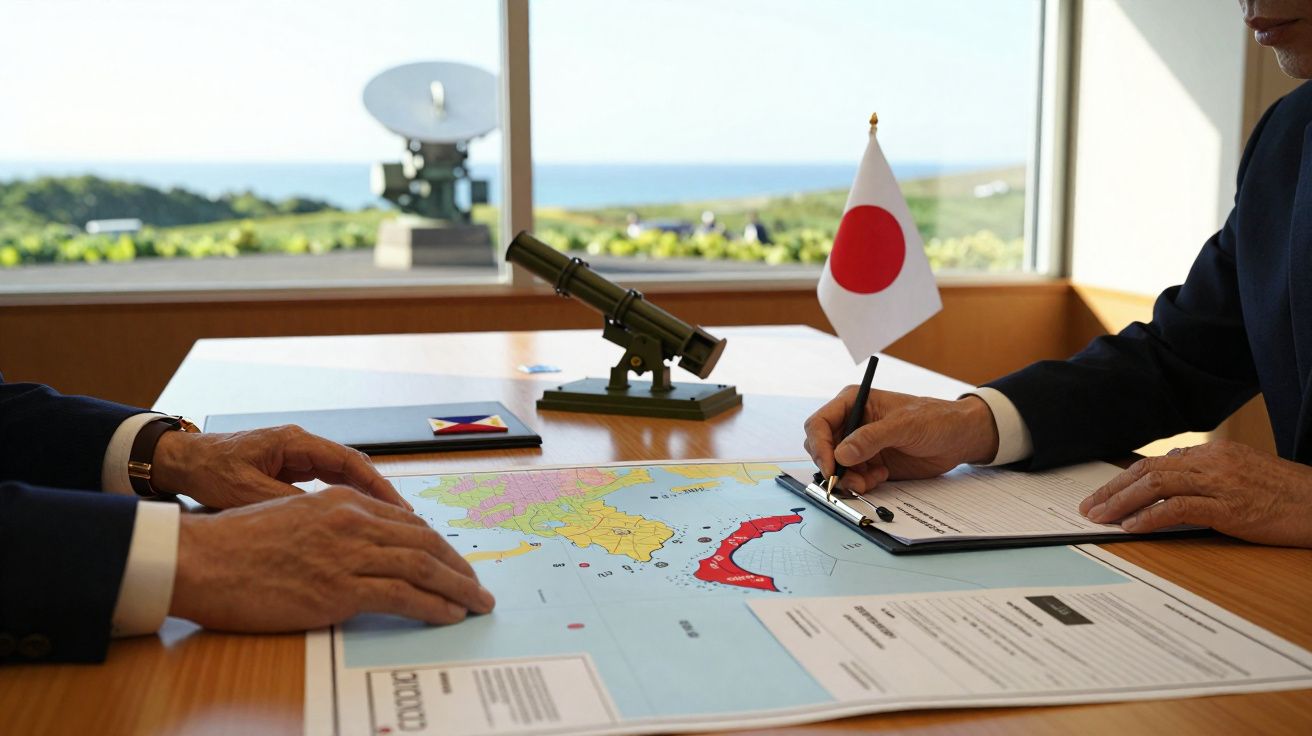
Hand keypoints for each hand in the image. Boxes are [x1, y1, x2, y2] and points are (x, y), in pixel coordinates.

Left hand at [152, 424, 407, 509]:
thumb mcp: (245, 492)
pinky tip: (355, 523)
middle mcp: (302, 445)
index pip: (349, 461)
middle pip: (353, 468)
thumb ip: (285, 503)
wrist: (180, 461)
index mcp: (295, 442)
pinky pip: (327, 484)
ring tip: (388, 525)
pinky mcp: (289, 470)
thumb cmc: (208, 471)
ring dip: (364, 499)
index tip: (399, 510)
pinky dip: (344, 502)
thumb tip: (324, 521)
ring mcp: (296, 457)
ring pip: (342, 477)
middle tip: (405, 522)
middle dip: (379, 493)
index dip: (378, 486)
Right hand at [169, 486, 494, 630]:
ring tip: (478, 602)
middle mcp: (353, 521)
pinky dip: (434, 606)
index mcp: (342, 501)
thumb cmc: (235, 545)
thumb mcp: (293, 518)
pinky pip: (403, 596)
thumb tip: (358, 551)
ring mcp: (349, 554)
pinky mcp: (340, 588)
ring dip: (458, 588)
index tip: (452, 560)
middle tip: (478, 584)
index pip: (406, 522)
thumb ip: (331, 528)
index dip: (437, 544)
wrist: (201, 560)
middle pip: (425, 542)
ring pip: (423, 567)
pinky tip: (450, 614)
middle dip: (458, 566)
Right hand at [803, 388, 999, 492]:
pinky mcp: (869, 463)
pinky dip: (861, 483)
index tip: (831, 467)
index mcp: (853, 402)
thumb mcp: (904, 425)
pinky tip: (881, 476)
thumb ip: (872, 438)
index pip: (819, 423)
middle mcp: (851, 423)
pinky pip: (852, 478)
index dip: (820, 446)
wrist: (958, 439)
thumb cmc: (935, 419)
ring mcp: (859, 445)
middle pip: (822, 447)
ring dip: (847, 479)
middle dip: (831, 466)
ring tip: (869, 481)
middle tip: (848, 480)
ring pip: (835, 467)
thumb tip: (842, 454)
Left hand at [1079, 440, 1311, 547]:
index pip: (1157, 462)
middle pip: (1148, 470)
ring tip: (1100, 517)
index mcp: (1215, 452)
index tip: (1105, 494)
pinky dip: (1149, 517)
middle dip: (1113, 489)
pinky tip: (1131, 527)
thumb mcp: (1244, 475)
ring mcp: (1221, 483)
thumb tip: (1171, 478)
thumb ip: (1208, 474)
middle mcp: (1213, 461)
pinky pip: (1178, 508)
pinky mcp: (1230, 507)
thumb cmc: (1287, 494)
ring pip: (1156, 485)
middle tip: (1089, 506)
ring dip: (1121, 502)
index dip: (1125, 479)